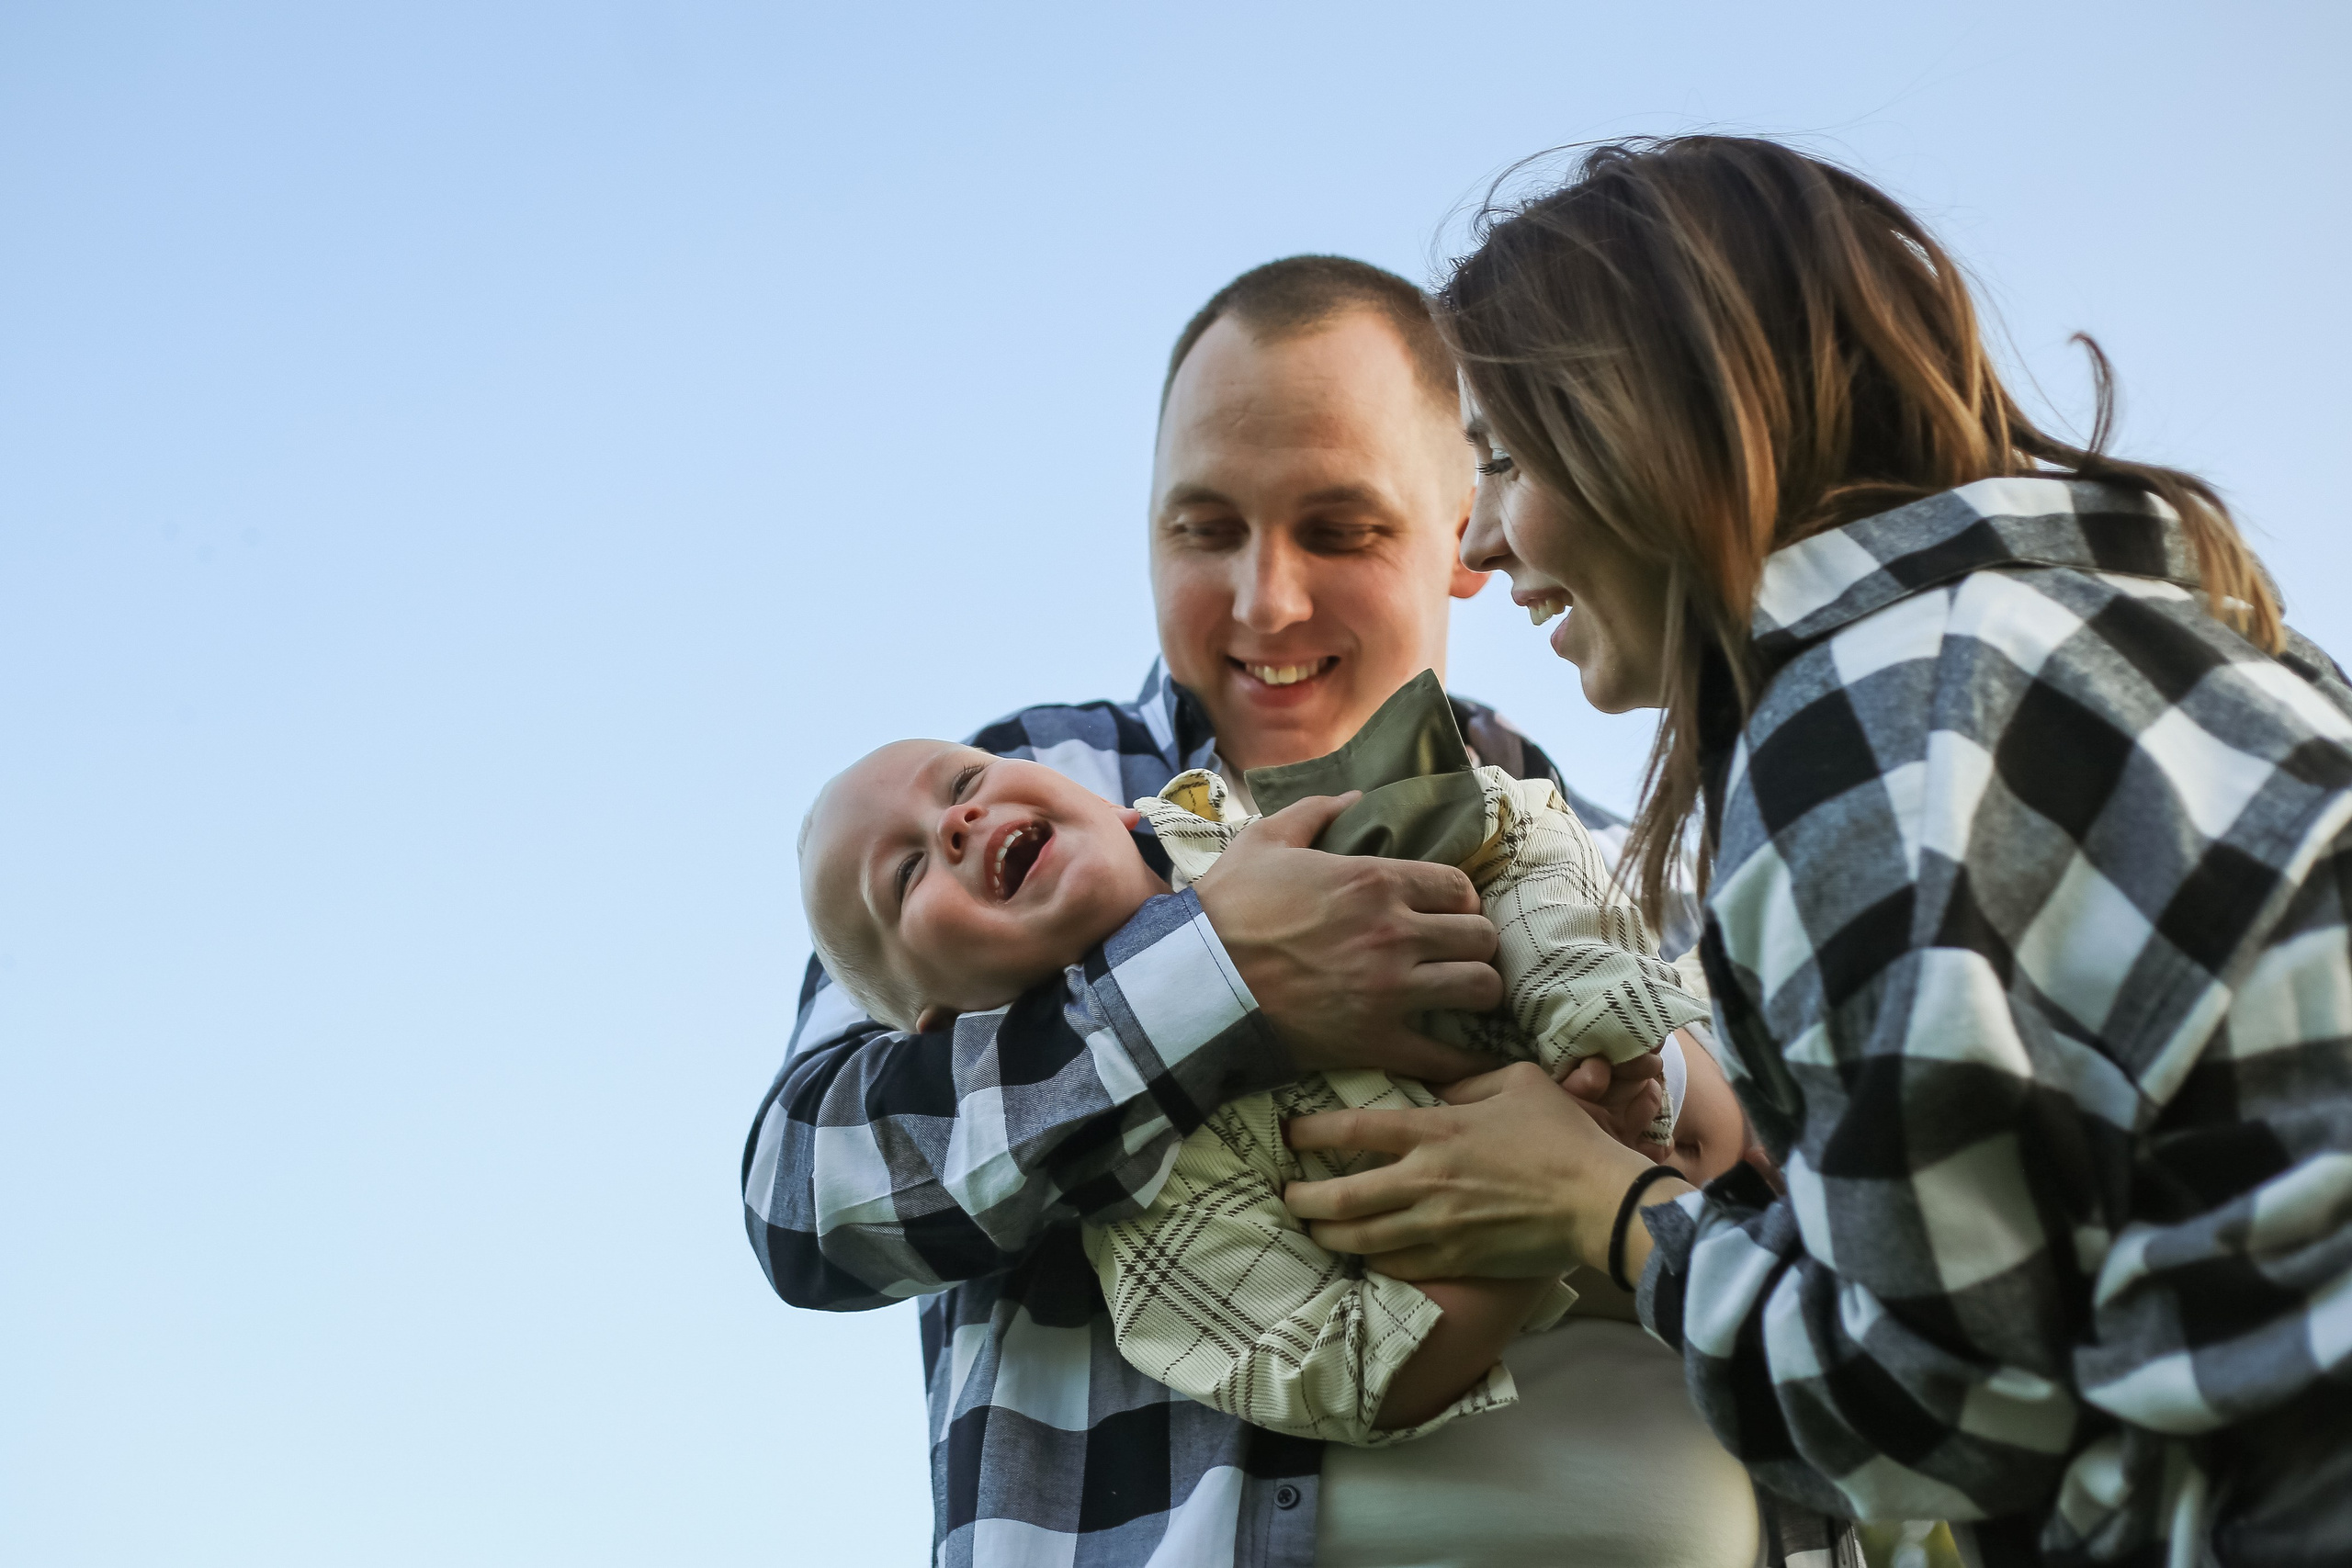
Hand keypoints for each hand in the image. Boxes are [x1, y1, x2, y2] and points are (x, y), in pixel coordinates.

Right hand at [1192, 792, 1501, 1083]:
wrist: (1197, 981)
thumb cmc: (1228, 908)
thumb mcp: (1265, 840)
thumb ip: (1315, 812)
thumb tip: (1356, 797)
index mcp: (1376, 881)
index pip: (1460, 887)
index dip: (1459, 898)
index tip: (1445, 910)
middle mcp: (1396, 934)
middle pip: (1481, 937)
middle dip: (1473, 941)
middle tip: (1455, 950)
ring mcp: (1391, 991)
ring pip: (1480, 987)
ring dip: (1476, 987)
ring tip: (1460, 991)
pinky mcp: (1377, 1040)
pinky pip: (1446, 1055)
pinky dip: (1465, 1057)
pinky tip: (1471, 1055)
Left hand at [1282, 1060, 1680, 1280]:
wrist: (1597, 1200)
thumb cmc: (1561, 1135)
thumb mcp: (1516, 1083)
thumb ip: (1468, 1083)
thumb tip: (1440, 1093)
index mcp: (1435, 1132)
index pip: (1354, 1128)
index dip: (1311, 1131)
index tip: (1289, 1133)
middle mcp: (1424, 1181)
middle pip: (1340, 1197)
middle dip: (1302, 1198)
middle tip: (1285, 1194)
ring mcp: (1436, 1227)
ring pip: (1360, 1240)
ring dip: (1326, 1235)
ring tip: (1311, 1229)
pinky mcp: (1454, 1260)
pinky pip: (1396, 1266)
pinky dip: (1373, 1261)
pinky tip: (1364, 1256)